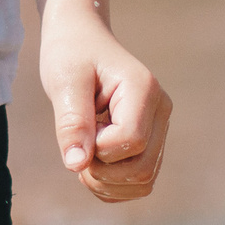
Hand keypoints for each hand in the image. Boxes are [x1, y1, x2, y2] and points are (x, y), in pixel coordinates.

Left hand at [38, 0, 170, 203]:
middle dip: (101, 171)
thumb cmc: (70, 53)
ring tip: (81, 155)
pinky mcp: (149, 144)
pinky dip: (112, 186)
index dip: (97, 147)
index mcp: (144, 90)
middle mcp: (160, 112)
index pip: (131, 140)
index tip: (76, 126)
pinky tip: (90, 164)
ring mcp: (158, 130)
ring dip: (106, 183)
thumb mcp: (64, 80)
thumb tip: (76, 165)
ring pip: (144, 181)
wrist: (80, 39)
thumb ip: (71, 121)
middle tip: (74, 147)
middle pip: (142, 168)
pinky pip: (139, 182)